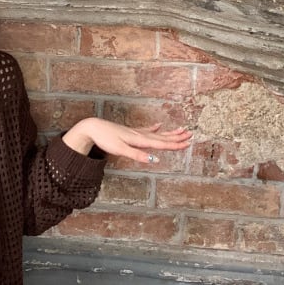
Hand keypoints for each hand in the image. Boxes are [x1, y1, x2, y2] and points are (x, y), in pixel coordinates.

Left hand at [63, 118, 191, 163]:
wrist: (92, 128)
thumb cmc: (105, 139)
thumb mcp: (121, 150)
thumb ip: (138, 155)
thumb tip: (155, 159)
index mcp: (139, 140)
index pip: (160, 144)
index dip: (174, 145)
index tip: (188, 143)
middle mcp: (140, 135)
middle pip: (162, 137)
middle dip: (176, 137)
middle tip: (191, 135)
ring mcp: (135, 132)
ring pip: (156, 133)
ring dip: (169, 132)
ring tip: (181, 129)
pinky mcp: (129, 132)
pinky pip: (146, 130)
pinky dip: (154, 128)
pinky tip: (159, 125)